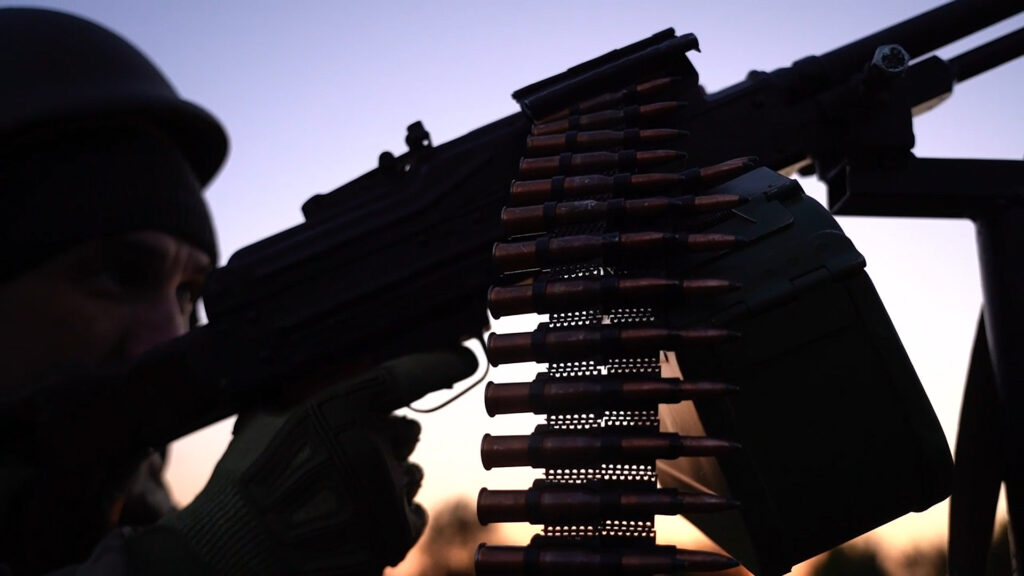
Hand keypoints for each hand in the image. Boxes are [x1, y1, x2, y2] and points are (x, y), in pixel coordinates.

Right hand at [126, 348, 477, 574]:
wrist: (231, 555)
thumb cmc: (244, 485)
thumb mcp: (266, 419)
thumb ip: (307, 389)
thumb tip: (341, 364)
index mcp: (340, 408)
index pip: (409, 374)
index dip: (442, 363)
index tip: (465, 359)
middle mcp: (371, 444)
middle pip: (406, 431)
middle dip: (384, 441)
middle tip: (344, 462)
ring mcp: (385, 492)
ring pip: (410, 475)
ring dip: (386, 483)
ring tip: (339, 502)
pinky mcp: (394, 535)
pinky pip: (414, 514)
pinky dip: (394, 519)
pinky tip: (355, 526)